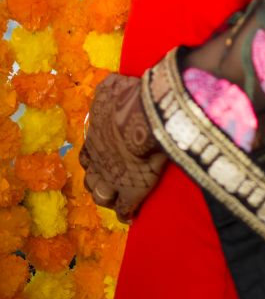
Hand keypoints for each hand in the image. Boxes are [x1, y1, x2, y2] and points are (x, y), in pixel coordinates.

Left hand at [79, 73, 166, 222]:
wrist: (143, 117)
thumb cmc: (130, 99)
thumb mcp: (113, 86)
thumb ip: (110, 87)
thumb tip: (110, 81)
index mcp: (93, 138)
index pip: (88, 154)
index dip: (95, 159)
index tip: (103, 160)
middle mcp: (96, 160)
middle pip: (90, 178)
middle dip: (97, 181)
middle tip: (109, 183)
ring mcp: (111, 178)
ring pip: (102, 195)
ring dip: (107, 197)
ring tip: (116, 200)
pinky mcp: (130, 192)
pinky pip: (125, 208)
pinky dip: (126, 213)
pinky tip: (130, 216)